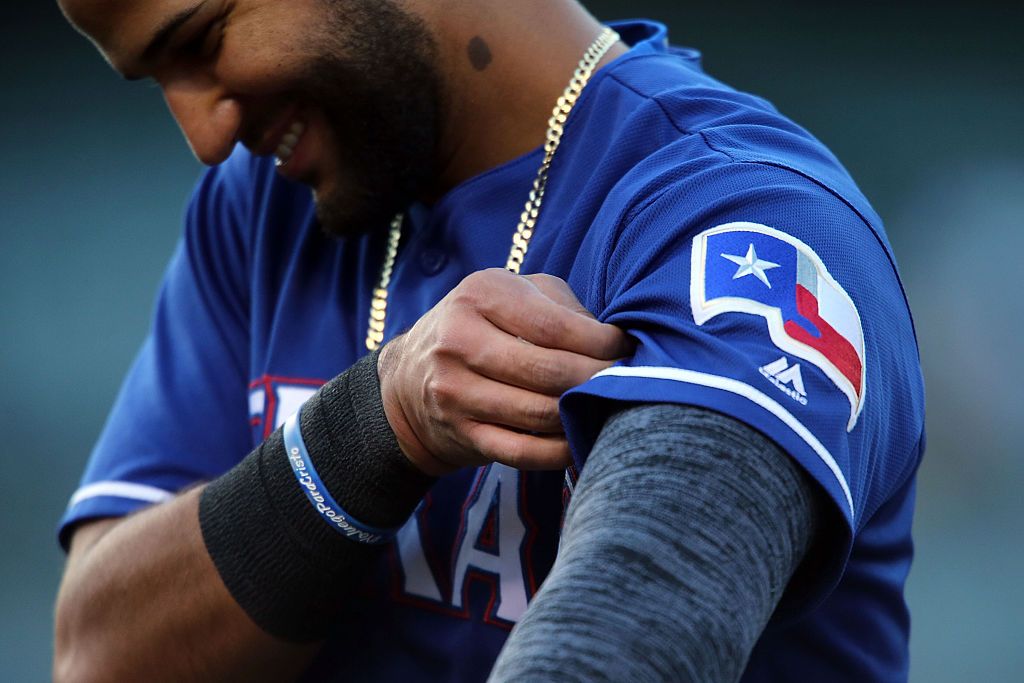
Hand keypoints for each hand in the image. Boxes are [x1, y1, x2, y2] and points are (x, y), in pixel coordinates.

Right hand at [377, 269, 632, 474]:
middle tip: (625, 382)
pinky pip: (523, 451)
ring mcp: (455, 391)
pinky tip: (578, 438)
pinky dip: (559, 451)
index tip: (624, 350)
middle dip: (597, 380)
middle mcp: (460, 340)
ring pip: (539, 414)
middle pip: (549, 371)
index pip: (555, 326)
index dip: (600, 344)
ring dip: (580, 414)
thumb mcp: (512, 295)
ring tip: (606, 407)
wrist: (410, 378)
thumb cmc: (483, 327)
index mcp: (480, 294)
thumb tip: (617, 342)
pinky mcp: (460, 434)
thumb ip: (562, 308)